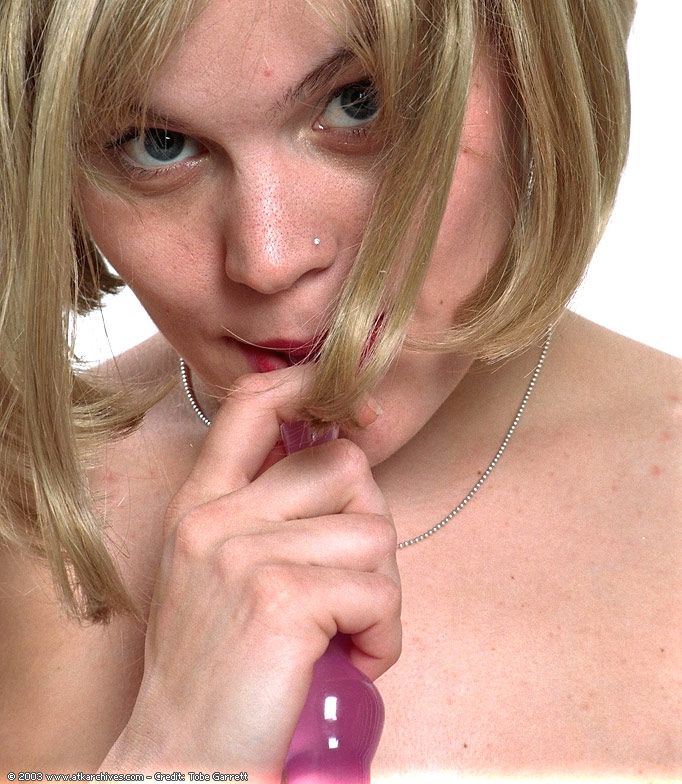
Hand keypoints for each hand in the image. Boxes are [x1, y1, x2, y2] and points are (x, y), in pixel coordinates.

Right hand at [98, 363, 400, 777]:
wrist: (186, 763)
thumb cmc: (218, 675)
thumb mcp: (217, 574)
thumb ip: (262, 514)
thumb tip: (343, 461)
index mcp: (200, 505)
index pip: (252, 402)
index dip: (314, 387)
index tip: (362, 414)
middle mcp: (216, 519)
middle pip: (344, 466)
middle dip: (371, 526)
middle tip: (354, 587)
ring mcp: (245, 556)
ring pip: (373, 534)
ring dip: (382, 594)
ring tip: (350, 636)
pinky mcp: (281, 599)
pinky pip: (378, 592)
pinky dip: (384, 636)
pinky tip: (355, 662)